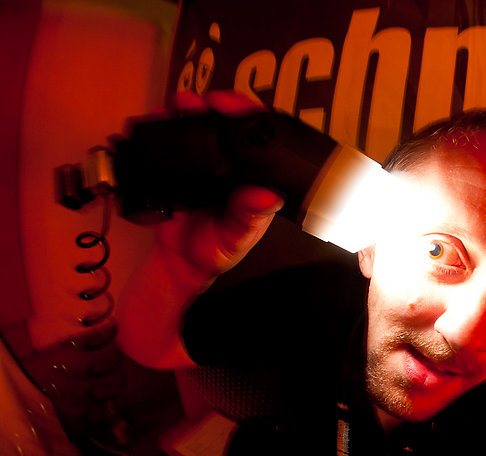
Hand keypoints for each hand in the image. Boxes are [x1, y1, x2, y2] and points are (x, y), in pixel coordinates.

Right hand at [155, 91, 283, 281]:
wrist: (181, 262)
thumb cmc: (216, 250)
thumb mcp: (236, 237)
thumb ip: (248, 218)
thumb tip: (267, 197)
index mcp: (252, 178)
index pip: (258, 138)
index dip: (249, 116)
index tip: (233, 107)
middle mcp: (230, 166)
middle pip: (226, 123)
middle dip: (214, 106)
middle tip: (201, 101)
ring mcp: (204, 164)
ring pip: (199, 127)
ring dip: (187, 112)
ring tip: (178, 106)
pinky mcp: (177, 168)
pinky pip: (172, 143)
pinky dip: (165, 128)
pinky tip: (158, 120)